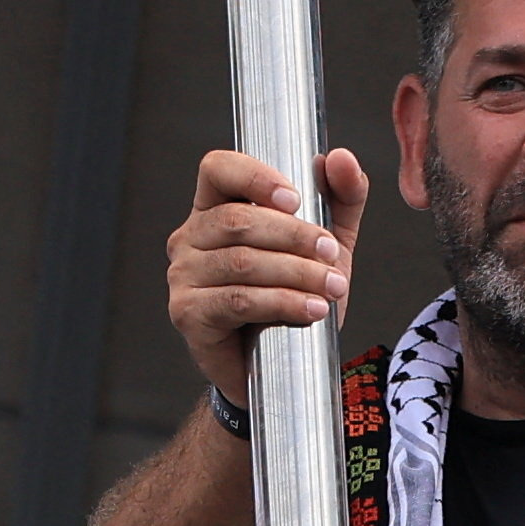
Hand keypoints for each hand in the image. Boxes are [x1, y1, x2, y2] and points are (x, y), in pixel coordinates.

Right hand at [168, 147, 367, 404]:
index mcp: (215, 207)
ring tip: (332, 286)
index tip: (295, 199)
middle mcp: (190, 237)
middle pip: (237, 220)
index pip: (217, 169)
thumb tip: (341, 158)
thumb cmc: (293, 293)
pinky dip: (282, 302)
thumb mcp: (326, 243)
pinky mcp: (187, 313)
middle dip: (293, 235)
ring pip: (241, 262)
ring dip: (295, 273)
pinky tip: (312, 310)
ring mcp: (183, 276)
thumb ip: (340, 198)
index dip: (254, 175)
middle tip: (331, 253)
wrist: (279, 367)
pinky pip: (237, 300)